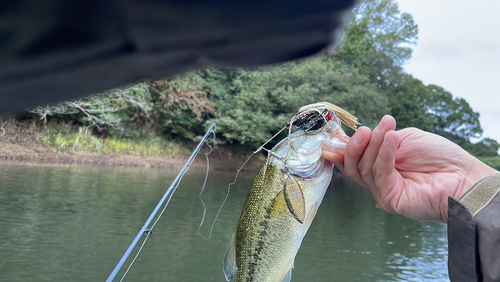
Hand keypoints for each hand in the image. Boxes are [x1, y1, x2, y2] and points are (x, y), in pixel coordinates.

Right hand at [323, 115, 497, 222]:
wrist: (463, 175)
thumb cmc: (438, 157)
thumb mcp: (403, 138)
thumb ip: (379, 139)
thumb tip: (354, 137)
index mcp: (379, 166)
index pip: (353, 159)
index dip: (343, 147)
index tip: (339, 133)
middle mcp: (377, 181)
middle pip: (352, 166)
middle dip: (355, 146)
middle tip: (365, 131)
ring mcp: (382, 191)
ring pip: (363, 169)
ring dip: (374, 145)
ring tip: (389, 130)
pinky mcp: (389, 200)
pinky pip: (379, 175)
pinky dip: (383, 155)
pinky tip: (392, 139)